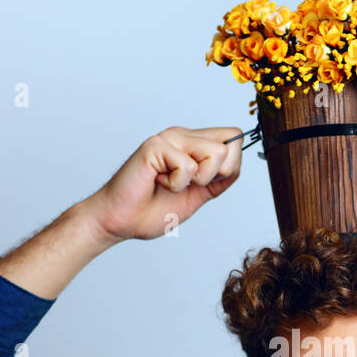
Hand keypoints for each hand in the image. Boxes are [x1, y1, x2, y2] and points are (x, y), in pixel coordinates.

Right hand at [78, 126, 244, 242]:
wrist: (121, 221)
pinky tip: (157, 182)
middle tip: (188, 184)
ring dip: (195, 180)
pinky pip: (188, 166)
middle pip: (231, 142)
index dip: (231, 165)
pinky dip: (175, 184)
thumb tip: (235, 167)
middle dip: (216, 174)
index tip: (206, 182)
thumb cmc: (152, 209)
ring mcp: (169, 139)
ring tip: (170, 183)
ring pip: (214, 152)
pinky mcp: (155, 146)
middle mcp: (183, 136)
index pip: (234, 138)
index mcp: (193, 145)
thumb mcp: (197, 196)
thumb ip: (216, 180)